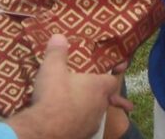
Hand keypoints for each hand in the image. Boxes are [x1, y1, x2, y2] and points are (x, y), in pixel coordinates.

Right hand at [6, 34, 125, 138]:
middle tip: (89, 86)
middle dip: (98, 91)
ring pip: (95, 112)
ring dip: (88, 107)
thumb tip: (59, 36)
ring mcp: (91, 124)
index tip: (118, 69)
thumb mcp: (52, 68)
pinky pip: (84, 125)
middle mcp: (99, 106)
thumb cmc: (54, 96)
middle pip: (104, 97)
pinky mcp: (82, 136)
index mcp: (97, 88)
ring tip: (77, 102)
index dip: (113, 74)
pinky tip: (69, 118)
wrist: (45, 131)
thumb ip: (57, 51)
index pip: (112, 80)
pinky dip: (79, 120)